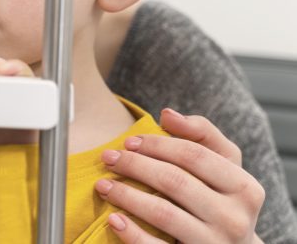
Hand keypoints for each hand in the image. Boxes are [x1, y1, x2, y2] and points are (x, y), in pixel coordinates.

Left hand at [95, 108, 264, 242]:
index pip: (194, 156)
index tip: (128, 141)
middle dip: (135, 166)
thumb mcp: (224, 165)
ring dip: (127, 196)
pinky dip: (132, 233)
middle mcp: (234, 218)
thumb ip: (201, 134)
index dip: (156, 145)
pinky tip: (113, 219)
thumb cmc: (222, 199)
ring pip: (163, 214)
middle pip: (175, 182)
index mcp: (244, 187)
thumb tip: (167, 114)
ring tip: (103, 185)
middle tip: (108, 158)